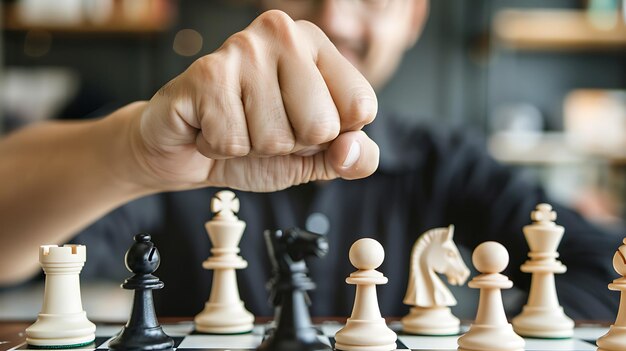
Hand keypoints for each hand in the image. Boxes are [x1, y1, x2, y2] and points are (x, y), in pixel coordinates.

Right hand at [131, 10, 378, 191]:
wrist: (185, 151)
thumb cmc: (253, 142)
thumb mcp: (315, 156)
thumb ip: (354, 157)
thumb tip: (352, 152)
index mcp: (316, 44)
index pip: (360, 106)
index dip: (330, 137)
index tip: (299, 125)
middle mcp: (283, 34)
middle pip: (320, 126)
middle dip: (290, 146)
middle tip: (262, 128)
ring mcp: (242, 49)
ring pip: (275, 138)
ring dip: (253, 149)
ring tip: (235, 125)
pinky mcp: (206, 74)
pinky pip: (233, 142)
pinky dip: (220, 149)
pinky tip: (209, 128)